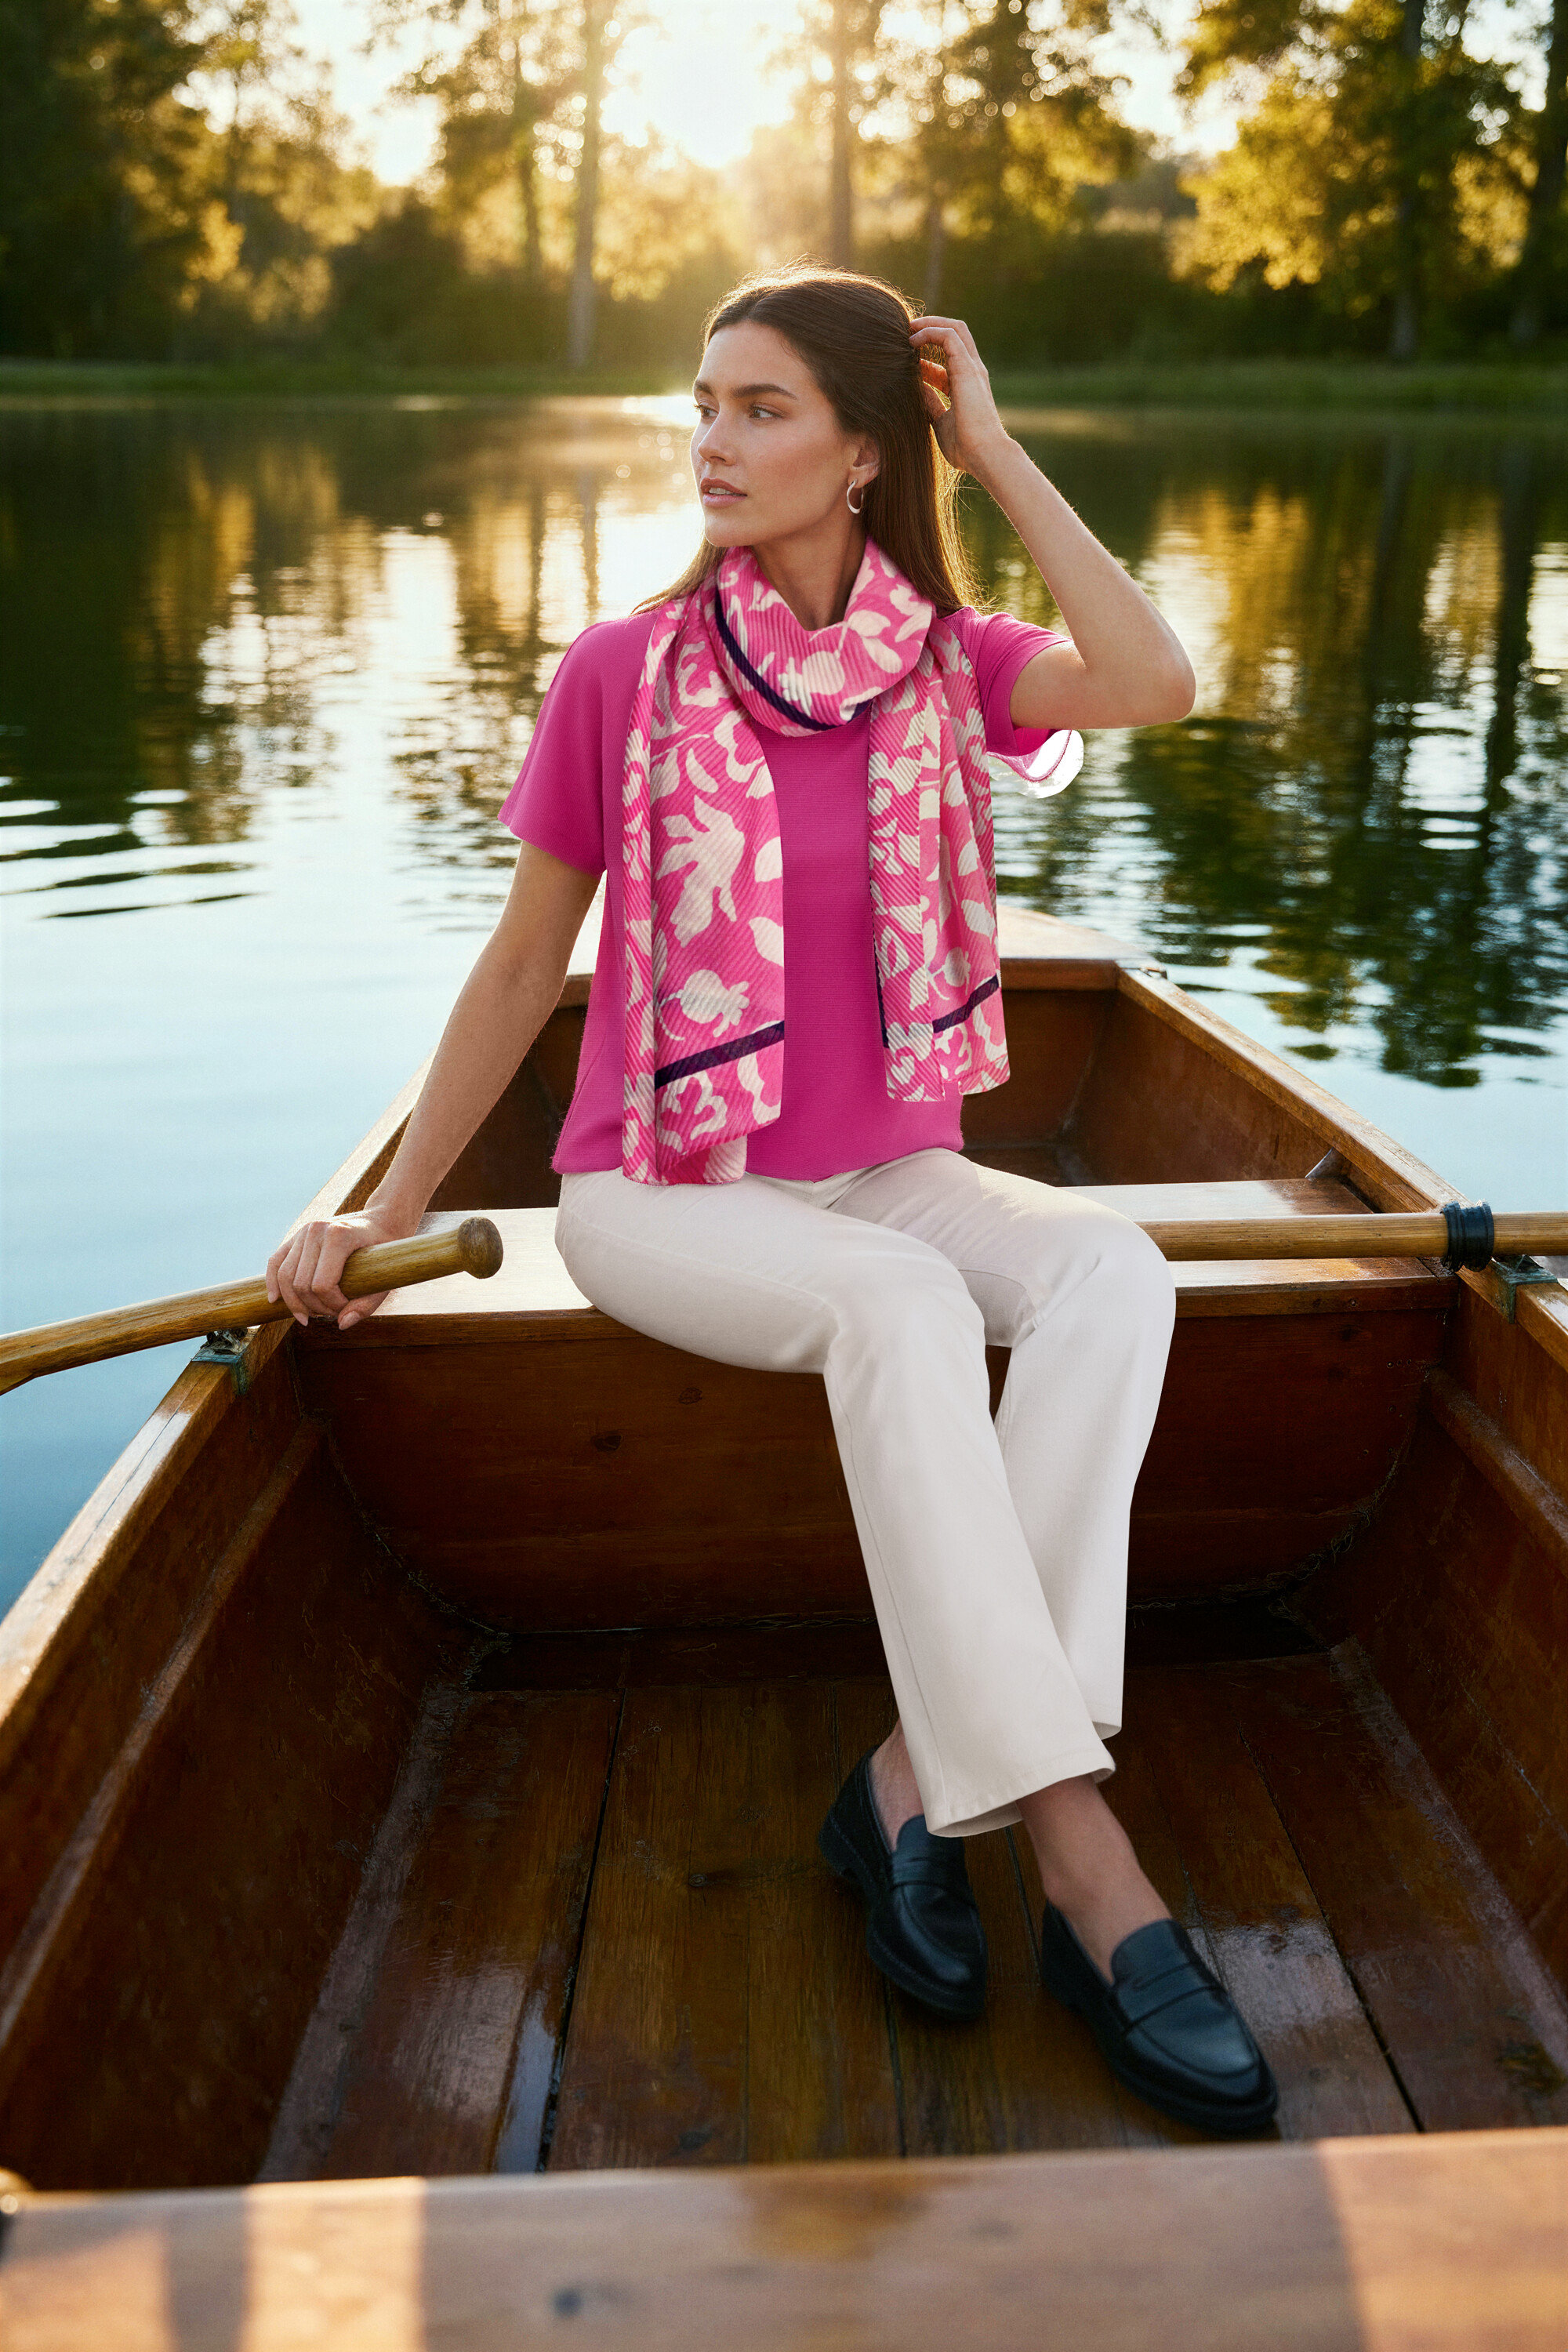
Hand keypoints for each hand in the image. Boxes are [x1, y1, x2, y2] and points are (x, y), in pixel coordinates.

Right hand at [265, 1207, 415, 1331]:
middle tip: (331, 1314)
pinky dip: (273, 1283)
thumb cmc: (385, 1250)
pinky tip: (275, 1300)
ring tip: (310, 1314)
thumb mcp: (385, 1277)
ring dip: (295, 1302)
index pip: (322, 1285)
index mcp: (338, 1236)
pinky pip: (276, 1262)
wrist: (381, 1220)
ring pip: (285, 1277)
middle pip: (301, 1284)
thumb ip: (367, 1304)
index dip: (332, 1305)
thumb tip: (342, 1325)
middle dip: (314, 1307)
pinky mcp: (296, 1236)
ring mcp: (304, 1231)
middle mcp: (316, 1230)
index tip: (346, 1308)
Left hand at [909, 316, 1011, 476]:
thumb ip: (930, 404)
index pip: (948, 359)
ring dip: (929, 324)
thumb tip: (916, 391)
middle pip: (955, 334)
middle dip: (930, 328)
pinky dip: (930, 332)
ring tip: (907, 329)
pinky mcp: (967, 368)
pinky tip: (912, 341)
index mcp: (967, 384)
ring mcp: (972, 367)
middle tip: (905, 332)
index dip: (926, 356)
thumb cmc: (966, 448)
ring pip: (954, 329)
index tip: (904, 358)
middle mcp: (972, 371)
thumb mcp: (940, 422)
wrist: (985, 455)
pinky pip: (949, 336)